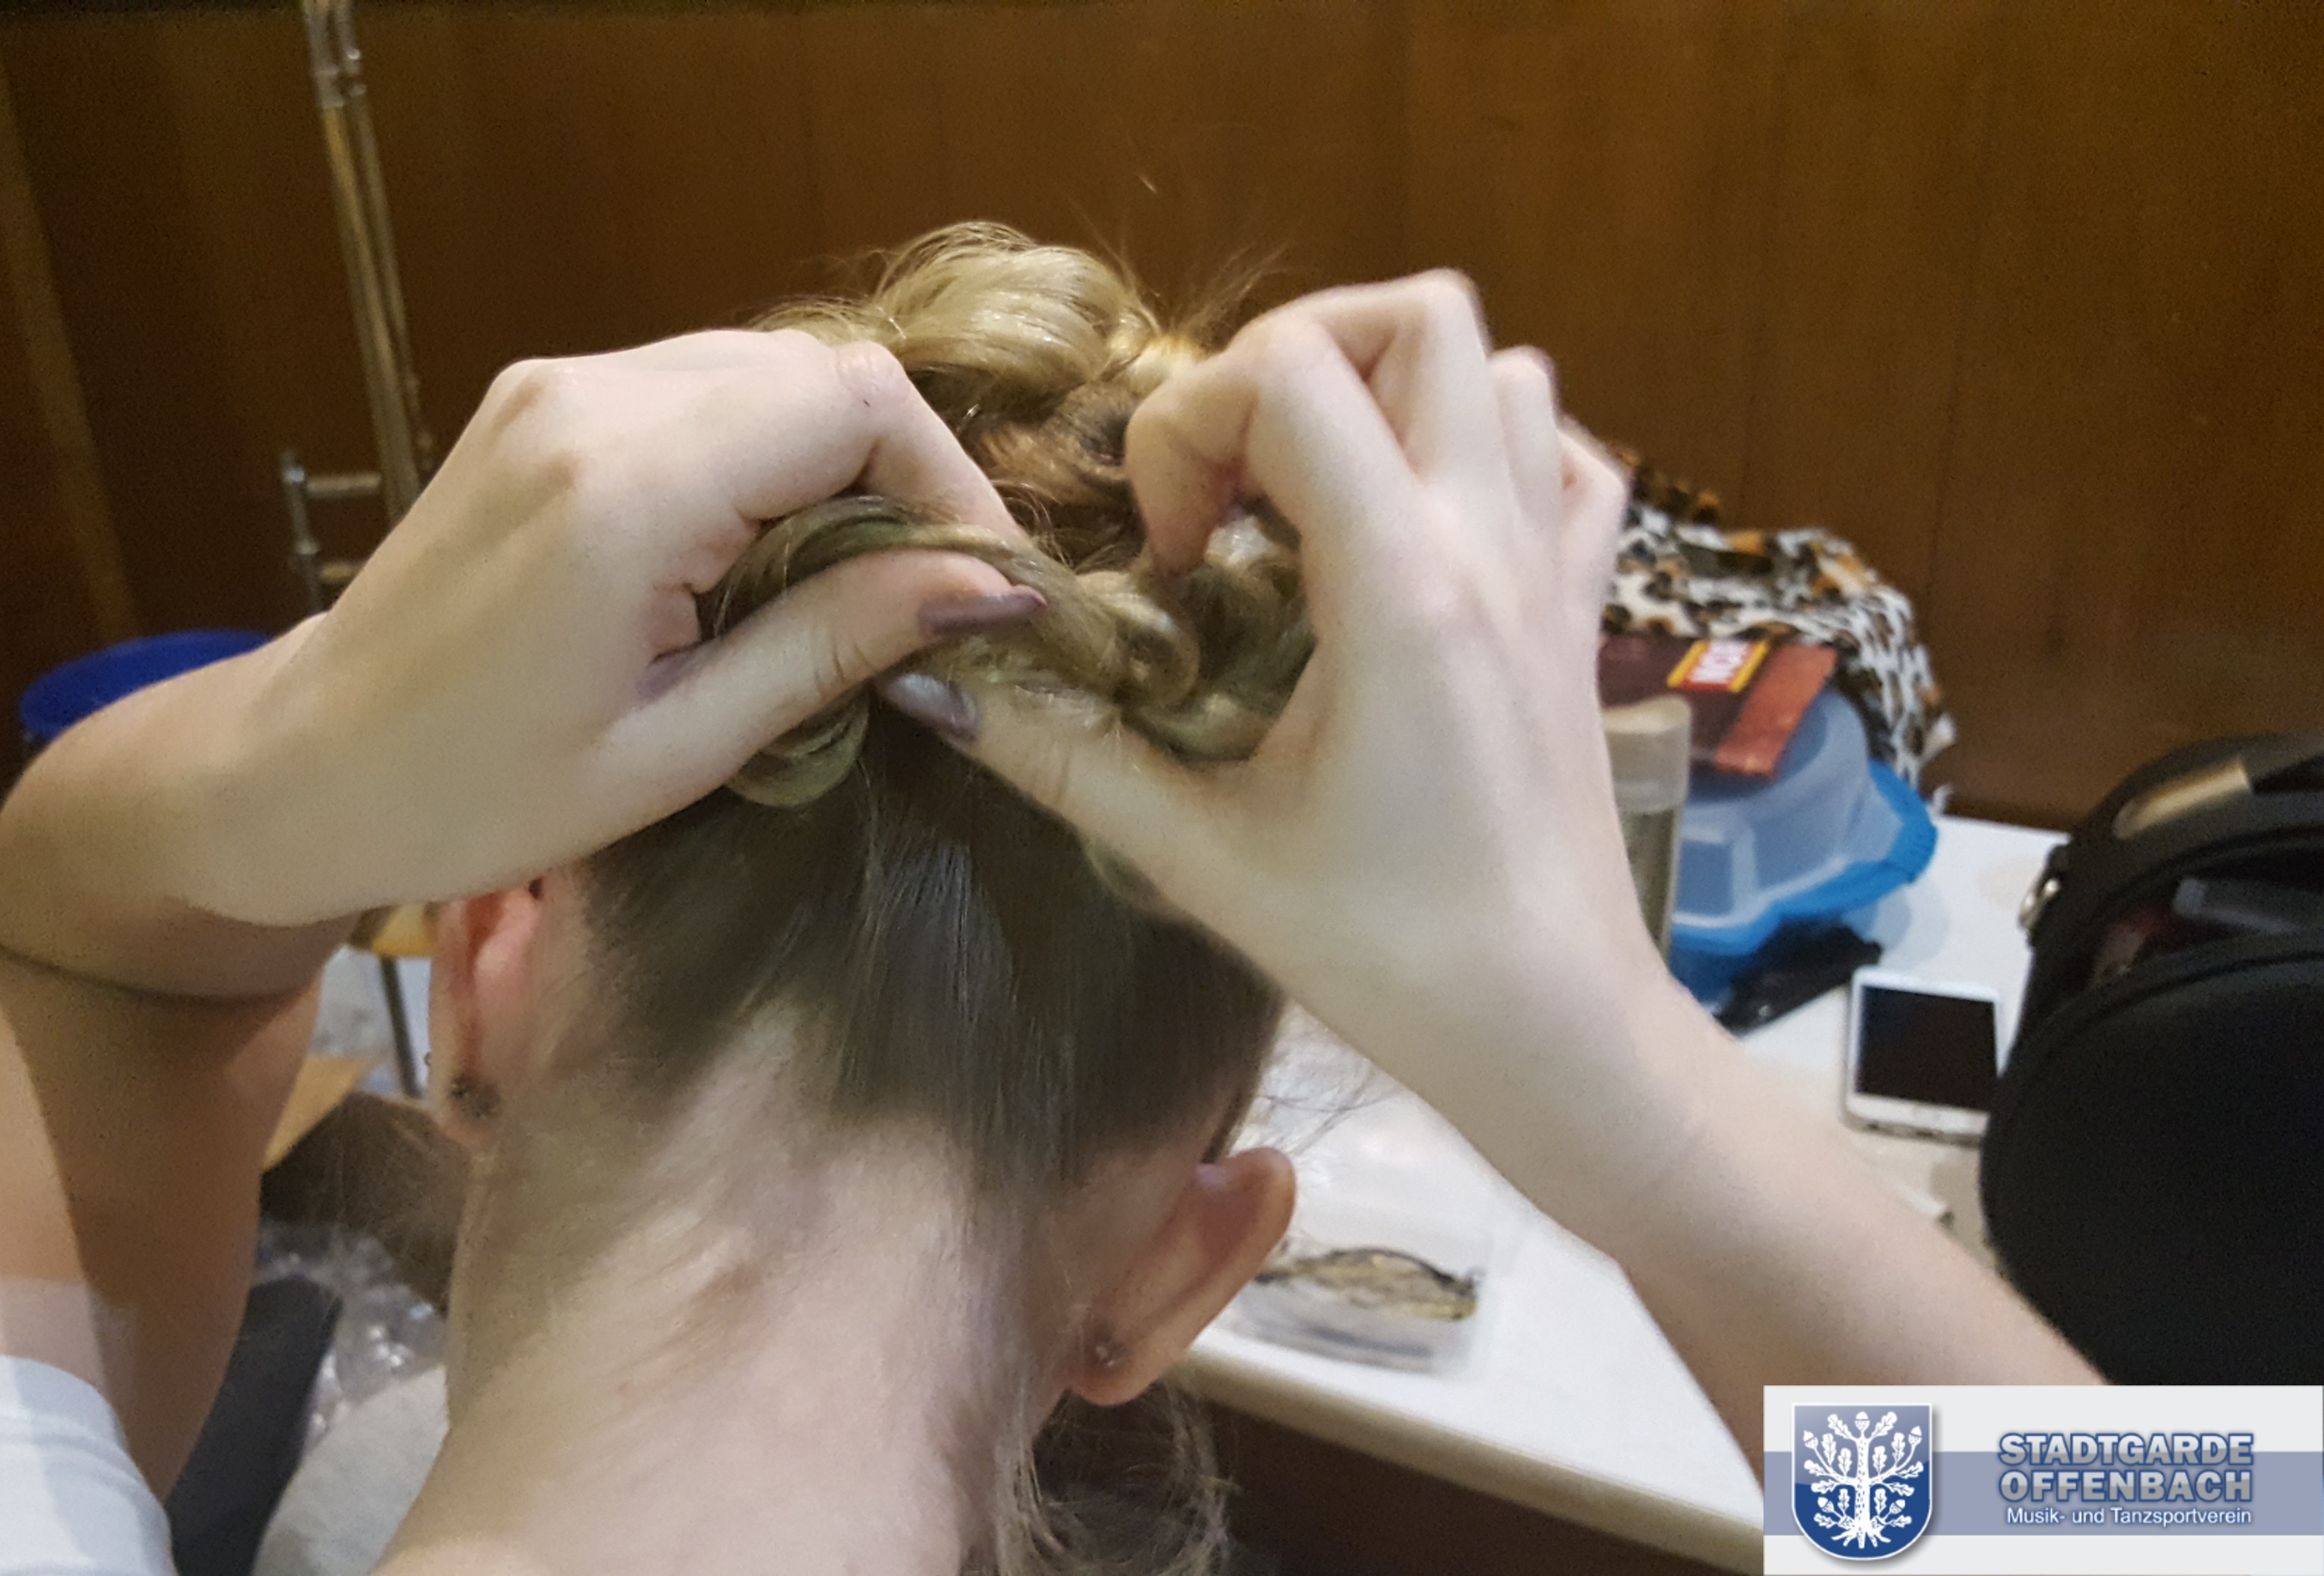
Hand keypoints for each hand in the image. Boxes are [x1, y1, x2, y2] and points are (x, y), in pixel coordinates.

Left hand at [158, 329, 1031, 927]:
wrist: (299, 767)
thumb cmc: (476, 797)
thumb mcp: (678, 748)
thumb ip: (837, 645)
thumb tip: (994, 591)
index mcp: (626, 488)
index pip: (856, 404)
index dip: (949, 485)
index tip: (982, 591)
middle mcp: (592, 399)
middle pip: (822, 372)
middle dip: (903, 476)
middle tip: (932, 600)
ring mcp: (556, 385)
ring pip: (765, 369)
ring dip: (835, 463)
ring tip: (852, 589)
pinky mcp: (537, 397)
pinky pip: (697, 386)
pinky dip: (762, 452)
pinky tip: (760, 555)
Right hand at [904, 275, 1685, 1206]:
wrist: (1559, 1037)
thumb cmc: (1389, 959)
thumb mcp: (1202, 857)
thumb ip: (1064, 754)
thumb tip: (933, 680)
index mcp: (1400, 585)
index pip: (1288, 371)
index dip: (1191, 424)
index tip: (1170, 555)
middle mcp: (1490, 544)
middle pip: (1415, 317)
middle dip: (1292, 360)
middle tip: (1229, 489)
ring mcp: (1551, 571)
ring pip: (1501, 368)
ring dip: (1390, 395)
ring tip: (1310, 500)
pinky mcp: (1581, 614)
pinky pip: (1564, 459)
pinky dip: (1488, 449)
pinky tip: (1418, 530)